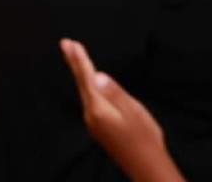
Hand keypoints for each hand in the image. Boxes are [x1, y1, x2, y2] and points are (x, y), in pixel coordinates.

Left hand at [60, 39, 183, 181]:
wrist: (146, 167)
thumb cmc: (144, 138)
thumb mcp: (133, 111)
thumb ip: (115, 92)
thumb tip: (98, 75)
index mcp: (99, 108)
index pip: (86, 78)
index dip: (80, 59)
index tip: (71, 43)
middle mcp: (91, 115)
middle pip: (81, 83)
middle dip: (74, 62)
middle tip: (64, 44)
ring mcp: (93, 123)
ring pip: (83, 91)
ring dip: (78, 73)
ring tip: (73, 58)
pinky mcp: (98, 127)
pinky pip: (88, 100)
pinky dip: (85, 85)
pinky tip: (87, 83)